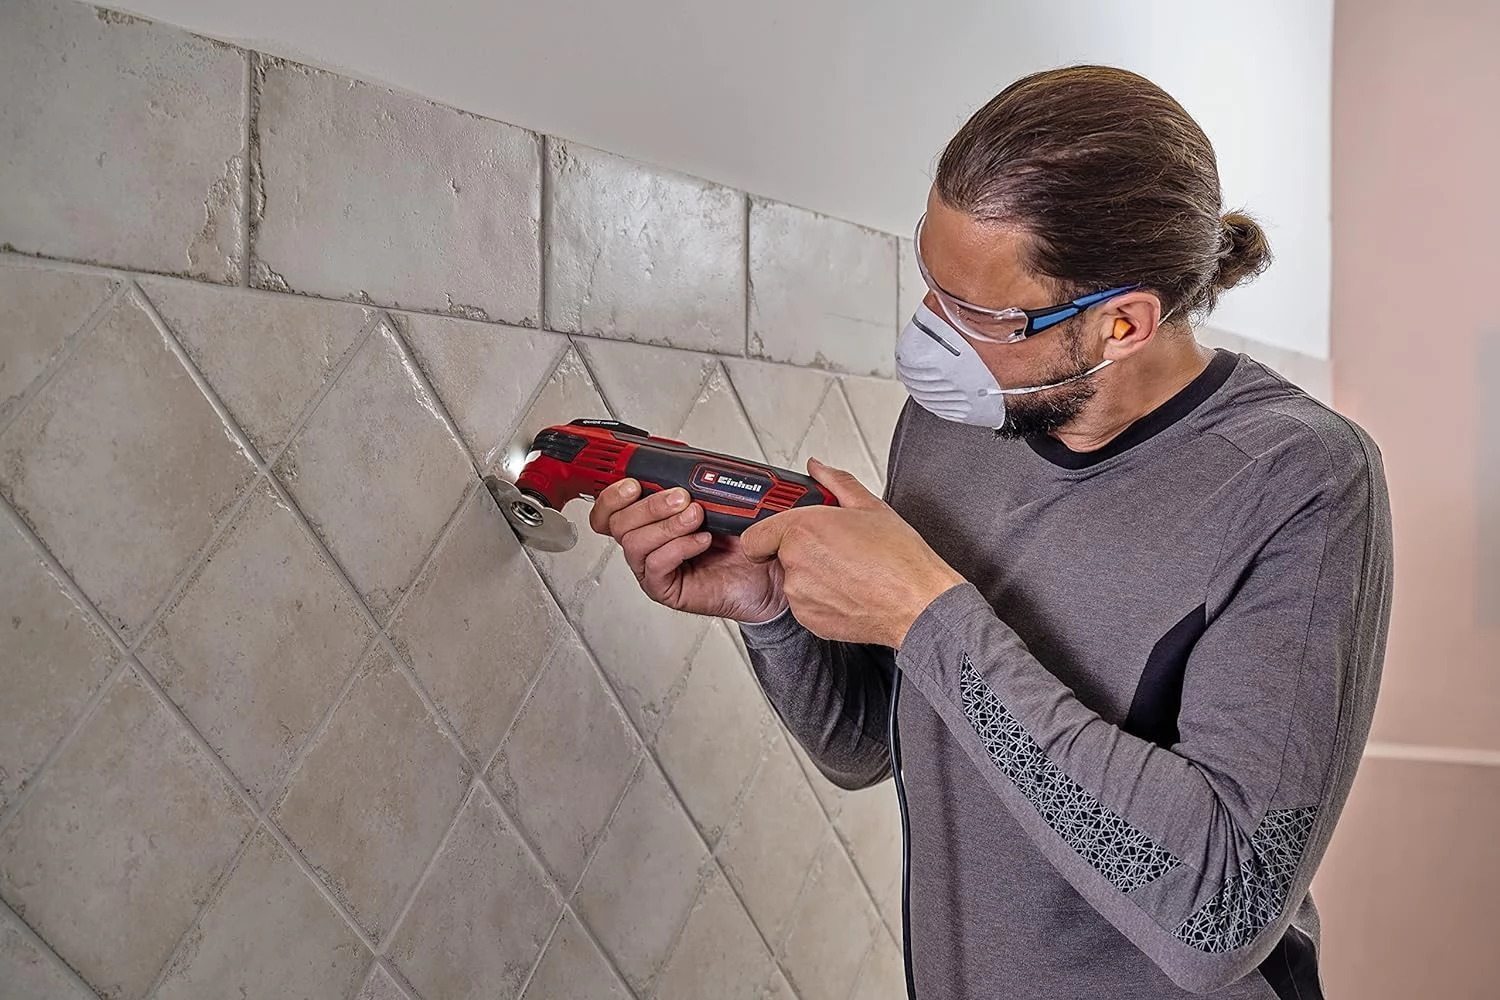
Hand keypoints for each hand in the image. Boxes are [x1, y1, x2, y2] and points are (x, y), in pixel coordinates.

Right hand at [588, 479, 788, 623]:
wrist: (769, 573)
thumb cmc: (744, 541)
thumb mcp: (720, 502)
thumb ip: (698, 484)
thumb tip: (688, 465)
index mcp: (651, 517)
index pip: (610, 508)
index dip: (613, 494)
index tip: (634, 482)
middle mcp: (648, 541)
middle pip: (617, 522)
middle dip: (649, 505)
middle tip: (681, 497)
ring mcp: (654, 566)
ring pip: (634, 543)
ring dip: (666, 525)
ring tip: (697, 518)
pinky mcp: (666, 589)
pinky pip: (655, 566)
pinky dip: (678, 548)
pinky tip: (701, 541)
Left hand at [740, 459, 965, 647]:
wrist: (918, 602)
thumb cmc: (899, 558)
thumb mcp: (869, 506)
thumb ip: (835, 482)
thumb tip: (818, 468)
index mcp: (802, 531)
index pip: (754, 536)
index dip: (767, 535)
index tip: (779, 535)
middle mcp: (795, 564)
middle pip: (778, 556)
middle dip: (800, 552)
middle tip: (833, 549)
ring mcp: (801, 596)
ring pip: (794, 582)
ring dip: (812, 576)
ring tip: (848, 570)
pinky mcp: (811, 620)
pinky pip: (806, 605)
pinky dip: (822, 599)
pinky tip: (849, 589)